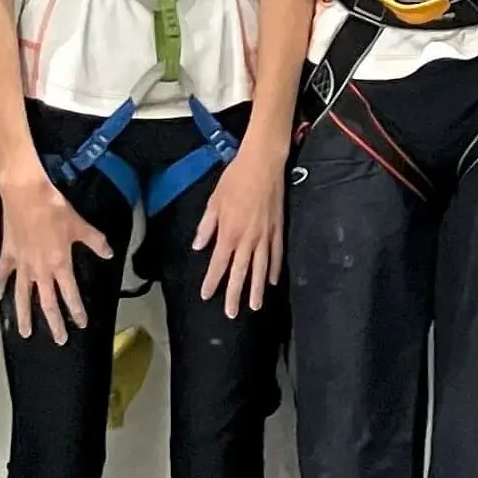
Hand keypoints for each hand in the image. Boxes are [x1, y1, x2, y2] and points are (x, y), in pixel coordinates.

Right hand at [0, 167, 113, 342]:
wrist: (26, 194)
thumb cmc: (54, 209)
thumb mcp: (80, 225)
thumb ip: (95, 242)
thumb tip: (108, 254)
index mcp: (60, 265)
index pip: (70, 294)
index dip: (76, 311)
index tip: (80, 324)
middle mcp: (40, 270)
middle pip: (46, 303)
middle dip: (54, 323)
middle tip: (58, 340)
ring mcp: (22, 265)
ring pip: (22, 296)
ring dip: (24, 315)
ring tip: (25, 332)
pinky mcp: (8, 255)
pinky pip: (3, 274)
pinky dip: (0, 286)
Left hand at [189, 140, 284, 316]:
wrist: (263, 164)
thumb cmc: (235, 179)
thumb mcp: (214, 201)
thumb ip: (207, 226)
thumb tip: (199, 247)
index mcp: (229, 232)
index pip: (218, 264)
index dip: (212, 282)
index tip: (207, 296)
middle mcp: (247, 239)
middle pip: (240, 273)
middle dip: (234, 295)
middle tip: (231, 314)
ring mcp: (265, 236)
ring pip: (260, 269)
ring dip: (257, 289)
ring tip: (255, 306)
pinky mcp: (278, 230)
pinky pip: (276, 255)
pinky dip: (274, 270)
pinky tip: (273, 282)